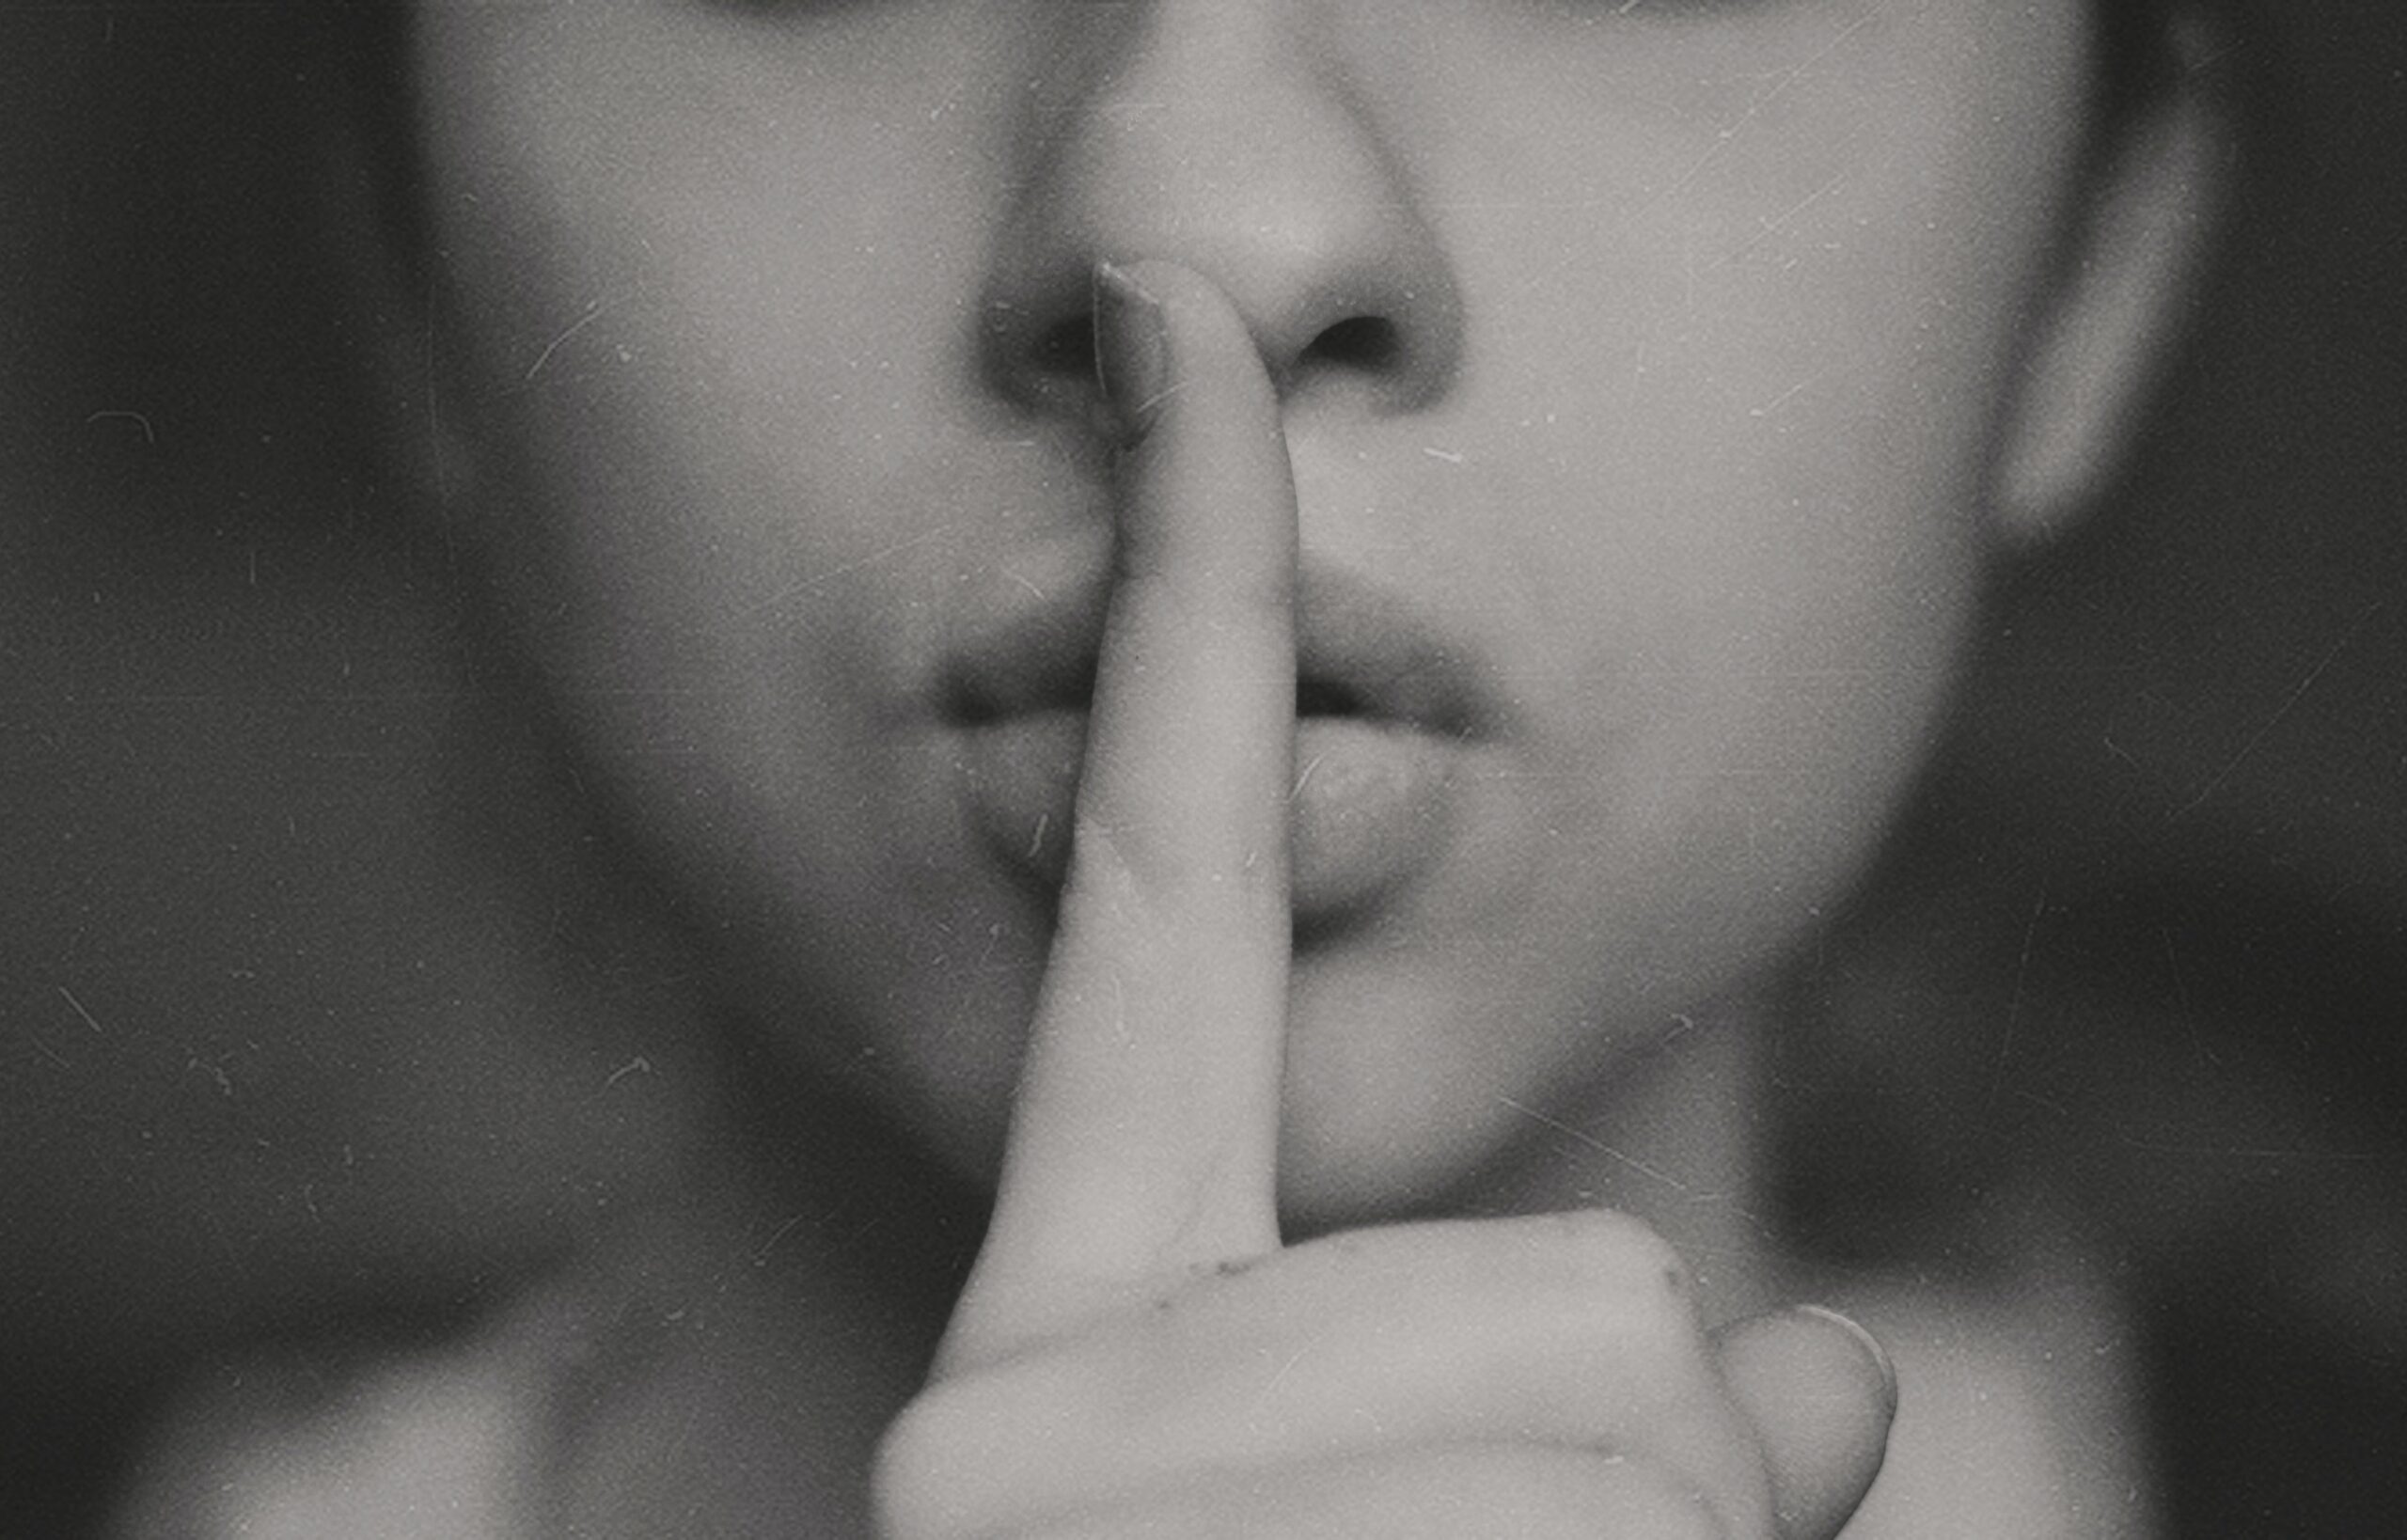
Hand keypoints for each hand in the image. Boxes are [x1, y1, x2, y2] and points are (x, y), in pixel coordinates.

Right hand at [875, 260, 1893, 1539]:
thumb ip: (1613, 1407)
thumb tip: (1846, 1366)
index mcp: (1074, 1337)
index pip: (1157, 896)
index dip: (1186, 603)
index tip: (1174, 336)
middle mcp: (1027, 1391)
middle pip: (1577, 1262)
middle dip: (1631, 1452)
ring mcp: (1075, 1475)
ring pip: (1643, 1366)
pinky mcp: (1097, 1527)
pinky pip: (1661, 1484)